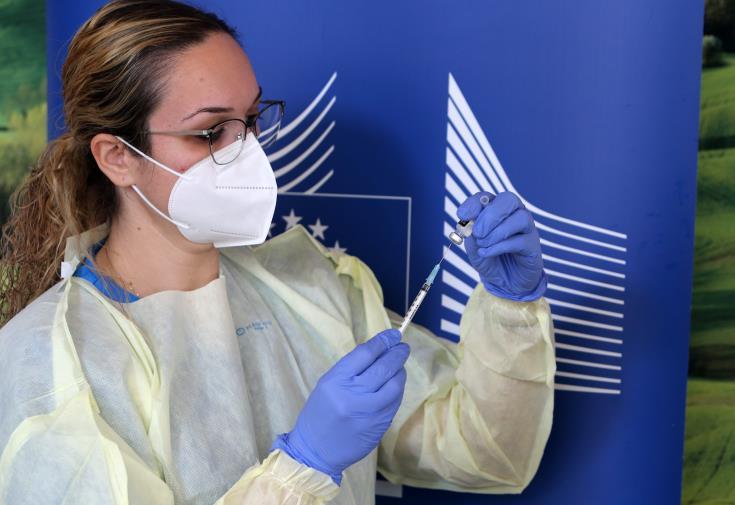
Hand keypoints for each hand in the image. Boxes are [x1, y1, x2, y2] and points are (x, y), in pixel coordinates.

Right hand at [272, 329, 408, 483]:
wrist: (316, 451)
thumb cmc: (320, 413)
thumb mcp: (327, 384)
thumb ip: (351, 369)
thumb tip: (378, 351)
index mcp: (336, 380)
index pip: (366, 353)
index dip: (383, 341)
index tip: (393, 335)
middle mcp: (353, 394)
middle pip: (383, 367)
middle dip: (397, 354)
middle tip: (402, 347)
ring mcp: (369, 411)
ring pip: (394, 384)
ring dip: (400, 371)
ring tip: (399, 365)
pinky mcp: (380, 425)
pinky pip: (395, 401)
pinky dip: (398, 389)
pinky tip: (395, 384)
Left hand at [457, 191, 546, 301]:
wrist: (505, 282)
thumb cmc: (490, 259)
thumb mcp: (474, 247)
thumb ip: (471, 234)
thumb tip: (471, 224)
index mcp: (496, 210)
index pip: (486, 197)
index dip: (474, 203)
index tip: (462, 215)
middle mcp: (514, 214)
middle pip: (509, 199)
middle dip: (490, 215)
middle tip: (477, 232)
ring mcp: (526, 228)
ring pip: (520, 218)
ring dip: (496, 232)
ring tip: (483, 244)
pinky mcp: (533, 245)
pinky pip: (520, 240)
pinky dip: (500, 246)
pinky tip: (487, 253)